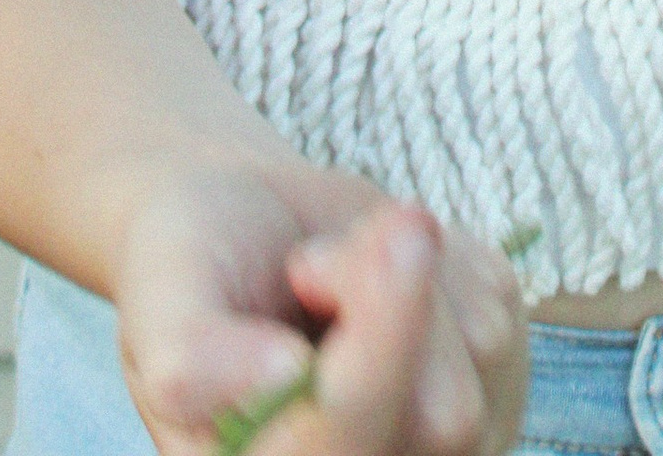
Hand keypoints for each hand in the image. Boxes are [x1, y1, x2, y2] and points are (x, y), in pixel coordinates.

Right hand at [114, 167, 526, 455]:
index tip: (392, 255)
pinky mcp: (495, 386)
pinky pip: (499, 298)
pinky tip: (380, 268)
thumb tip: (278, 376)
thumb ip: (194, 354)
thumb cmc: (191, 268)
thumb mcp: (163, 298)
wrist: (245, 229)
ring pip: (479, 342)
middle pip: (445, 413)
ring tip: (327, 270)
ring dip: (404, 268)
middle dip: (388, 296)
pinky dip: (441, 256)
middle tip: (306, 260)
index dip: (373, 366)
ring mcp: (446, 449)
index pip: (345, 446)